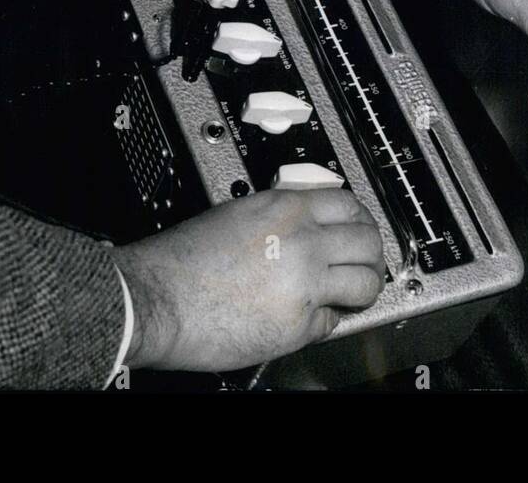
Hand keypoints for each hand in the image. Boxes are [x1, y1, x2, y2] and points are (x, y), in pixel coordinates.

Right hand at [114, 188, 384, 372]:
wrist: (155, 299)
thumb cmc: (181, 261)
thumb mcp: (237, 214)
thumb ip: (279, 217)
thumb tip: (305, 229)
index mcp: (286, 207)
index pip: (349, 203)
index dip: (360, 219)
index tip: (360, 229)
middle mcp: (303, 240)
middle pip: (368, 240)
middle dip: (372, 253)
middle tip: (366, 263)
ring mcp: (306, 282)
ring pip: (366, 281)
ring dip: (364, 288)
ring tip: (354, 294)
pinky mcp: (299, 323)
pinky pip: (331, 321)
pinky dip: (325, 321)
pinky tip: (311, 319)